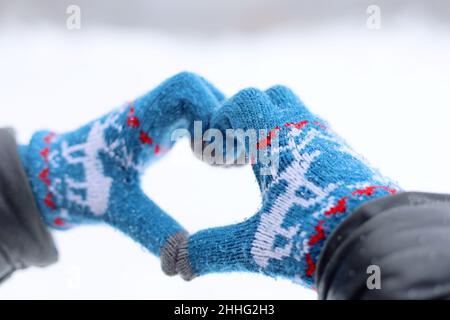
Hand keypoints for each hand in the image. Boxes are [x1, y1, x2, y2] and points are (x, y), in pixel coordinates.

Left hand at [19, 72, 223, 274]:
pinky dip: (210, 129)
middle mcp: (150, 108)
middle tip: (222, 162)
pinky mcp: (160, 120)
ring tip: (219, 162)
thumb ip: (157, 232)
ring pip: (200, 96)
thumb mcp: (123, 211)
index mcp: (138, 120)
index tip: (209, 156)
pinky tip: (210, 158)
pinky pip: (195, 109)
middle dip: (221, 123)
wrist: (57, 173)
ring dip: (218, 125)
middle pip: (198, 89)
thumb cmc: (82, 187)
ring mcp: (156, 111)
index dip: (210, 115)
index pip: (184, 89)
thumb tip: (186, 265)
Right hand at [178, 85, 398, 285]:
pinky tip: (297, 179)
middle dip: (248, 119)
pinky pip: (317, 131)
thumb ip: (211, 248)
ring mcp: (329, 138)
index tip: (219, 160)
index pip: (244, 101)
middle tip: (242, 156)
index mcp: (275, 138)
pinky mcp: (347, 152)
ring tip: (267, 166)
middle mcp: (304, 128)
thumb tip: (177, 259)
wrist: (376, 241)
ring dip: (275, 129)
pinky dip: (299, 143)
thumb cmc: (311, 235)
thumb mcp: (255, 244)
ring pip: (297, 111)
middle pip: (271, 96)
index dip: (223, 123)